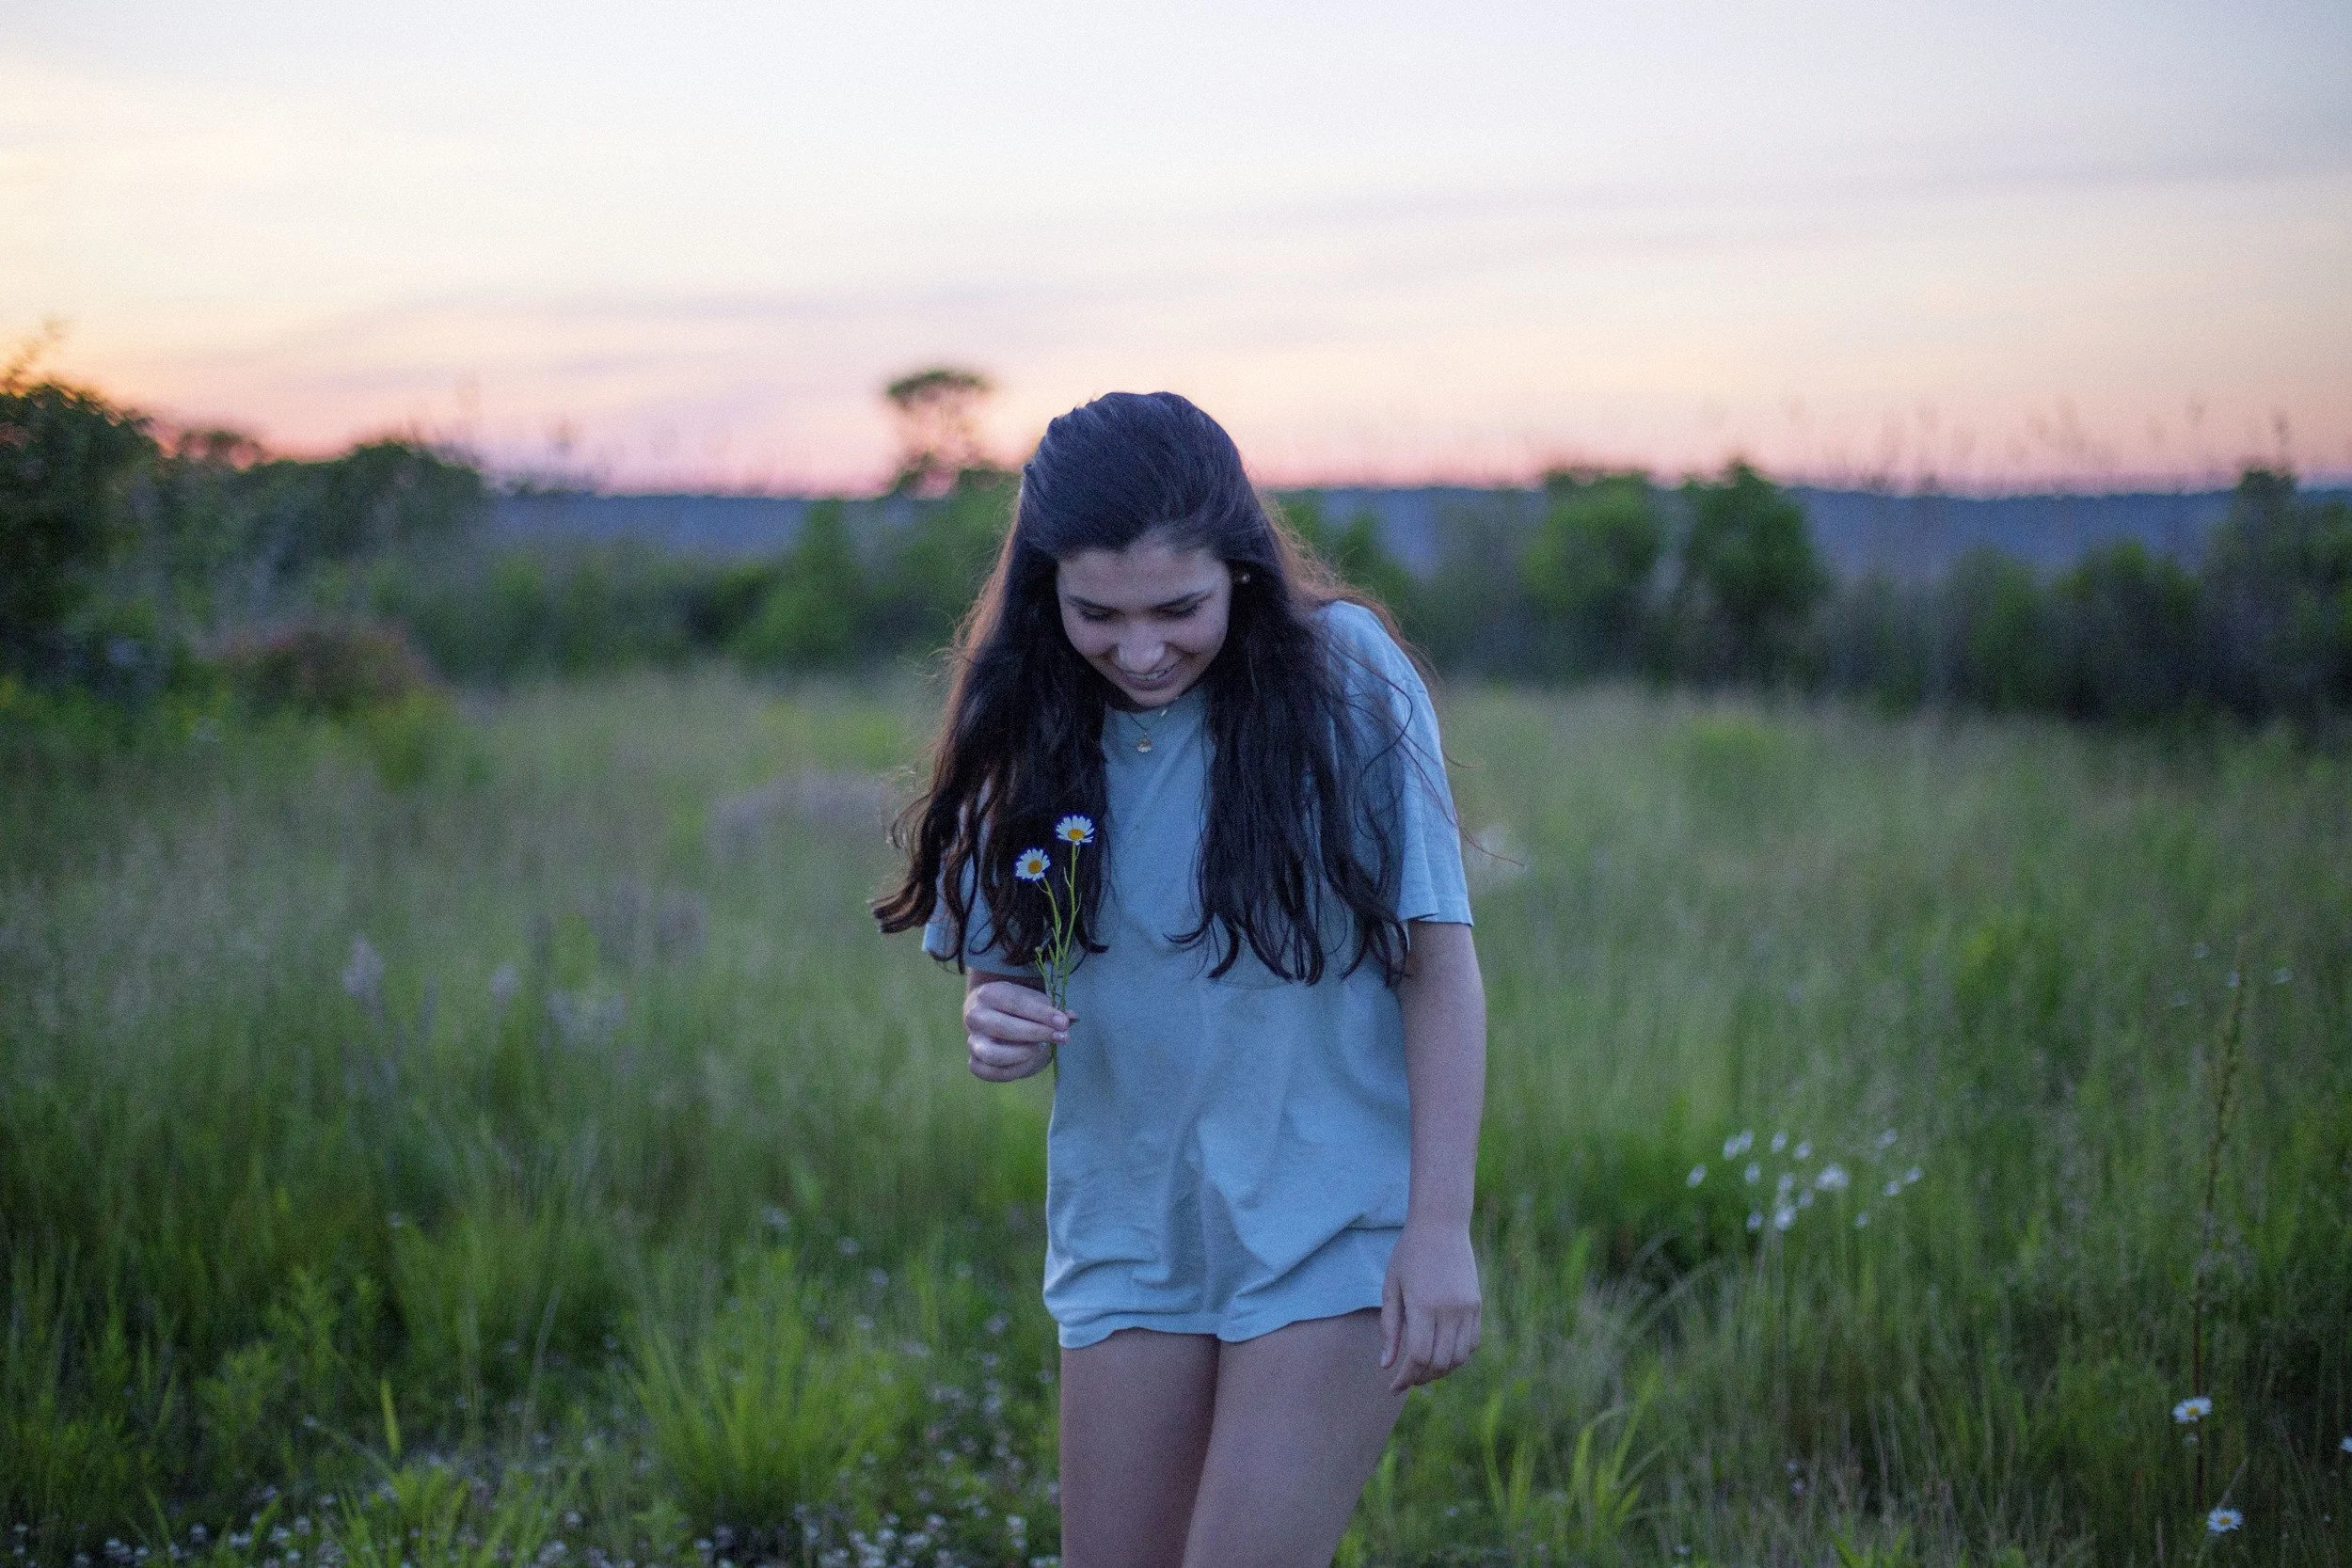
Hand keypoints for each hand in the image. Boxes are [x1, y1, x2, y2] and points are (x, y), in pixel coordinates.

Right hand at [963, 977, 1069, 1081]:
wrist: (991, 1016)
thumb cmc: (1019, 1007)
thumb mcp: (1034, 1000)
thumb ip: (1051, 1008)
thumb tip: (1071, 1017)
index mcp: (989, 994)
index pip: (1015, 1003)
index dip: (1041, 1014)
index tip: (1063, 1022)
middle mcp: (975, 1017)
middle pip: (1004, 1028)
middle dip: (1037, 1034)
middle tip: (1061, 1037)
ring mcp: (972, 1041)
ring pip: (994, 1055)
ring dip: (1024, 1054)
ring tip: (1043, 1049)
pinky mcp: (974, 1063)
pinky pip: (993, 1073)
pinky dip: (1015, 1070)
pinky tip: (1032, 1060)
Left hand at [1379, 1220, 1480, 1391]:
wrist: (1441, 1225)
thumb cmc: (1409, 1254)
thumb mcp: (1391, 1287)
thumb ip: (1389, 1328)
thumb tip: (1386, 1365)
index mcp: (1423, 1305)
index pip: (1418, 1357)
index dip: (1405, 1377)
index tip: (1392, 1386)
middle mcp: (1449, 1310)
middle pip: (1439, 1363)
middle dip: (1421, 1378)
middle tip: (1405, 1380)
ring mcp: (1467, 1308)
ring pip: (1458, 1358)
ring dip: (1440, 1371)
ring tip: (1422, 1370)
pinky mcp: (1477, 1305)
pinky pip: (1472, 1343)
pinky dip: (1457, 1356)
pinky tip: (1441, 1354)